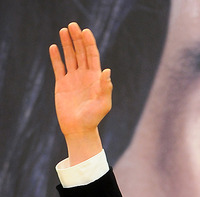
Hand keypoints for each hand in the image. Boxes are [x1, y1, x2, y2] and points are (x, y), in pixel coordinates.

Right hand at [49, 22, 111, 162]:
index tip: (85, 31)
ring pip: (69, 57)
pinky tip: (54, 47)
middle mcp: (84, 76)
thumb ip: (106, 88)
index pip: (92, 56)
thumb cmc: (93, 119)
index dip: (89, 43)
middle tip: (72, 25)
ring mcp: (72, 79)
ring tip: (63, 30)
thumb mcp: (103, 104)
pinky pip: (58, 68)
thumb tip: (107, 70)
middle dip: (77, 39)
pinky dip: (56, 58)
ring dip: (67, 44)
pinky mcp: (61, 85)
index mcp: (95, 78)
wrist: (79, 130)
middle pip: (81, 52)